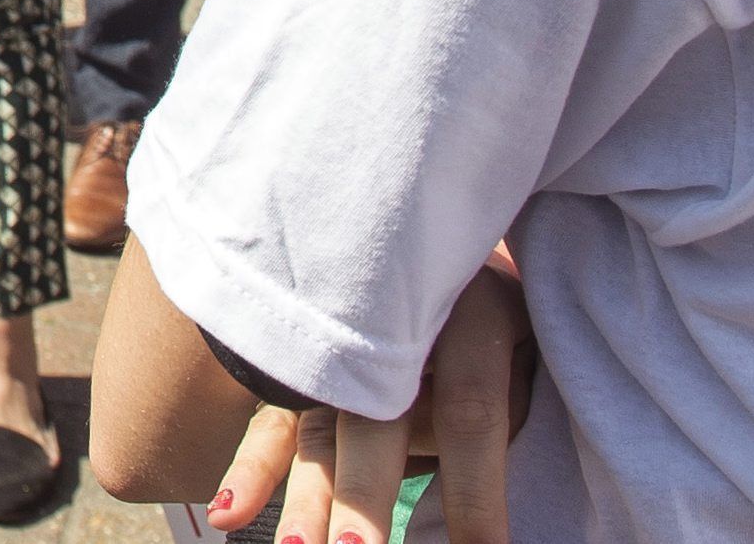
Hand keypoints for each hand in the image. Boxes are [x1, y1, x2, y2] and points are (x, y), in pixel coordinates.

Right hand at [205, 264, 533, 543]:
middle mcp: (391, 322)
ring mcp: (335, 342)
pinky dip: (252, 471)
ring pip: (318, 430)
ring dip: (306, 498)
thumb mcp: (525, 341)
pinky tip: (228, 515)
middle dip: (365, 494)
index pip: (470, 412)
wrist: (435, 238)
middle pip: (375, 418)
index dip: (476, 490)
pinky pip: (273, 423)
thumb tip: (489, 506)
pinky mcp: (301, 365)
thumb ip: (505, 405)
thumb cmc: (500, 318)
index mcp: (465, 310)